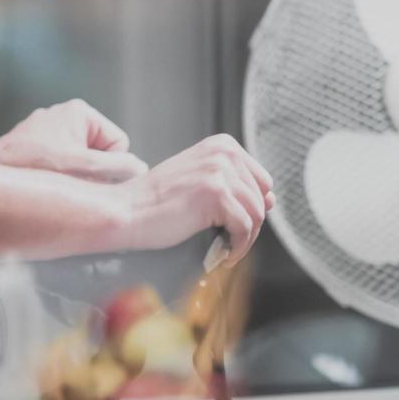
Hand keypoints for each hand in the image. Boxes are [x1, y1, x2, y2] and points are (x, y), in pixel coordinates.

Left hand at [0, 99, 147, 182]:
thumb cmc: (34, 167)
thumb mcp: (85, 169)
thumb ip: (118, 168)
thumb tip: (141, 170)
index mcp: (80, 111)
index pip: (119, 143)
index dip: (109, 165)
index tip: (88, 175)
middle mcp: (64, 114)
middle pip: (99, 152)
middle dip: (89, 171)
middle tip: (69, 181)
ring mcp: (47, 129)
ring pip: (79, 160)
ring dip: (72, 175)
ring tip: (51, 180)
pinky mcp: (33, 143)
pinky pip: (59, 161)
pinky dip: (55, 173)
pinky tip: (41, 179)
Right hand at [120, 134, 274, 264]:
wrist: (127, 211)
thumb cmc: (156, 201)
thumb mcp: (199, 180)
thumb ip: (233, 185)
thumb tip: (271, 199)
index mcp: (222, 145)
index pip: (262, 180)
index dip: (252, 207)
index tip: (237, 224)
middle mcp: (224, 153)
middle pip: (262, 198)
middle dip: (250, 225)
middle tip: (230, 241)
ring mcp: (220, 171)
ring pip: (256, 215)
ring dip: (245, 239)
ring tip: (227, 249)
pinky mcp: (216, 194)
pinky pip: (245, 228)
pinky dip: (238, 247)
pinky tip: (224, 254)